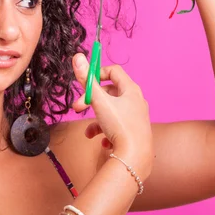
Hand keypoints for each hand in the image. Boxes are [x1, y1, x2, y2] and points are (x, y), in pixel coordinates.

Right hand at [71, 53, 152, 176]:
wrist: (135, 157)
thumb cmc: (120, 126)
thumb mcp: (99, 101)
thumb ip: (87, 80)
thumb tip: (78, 56)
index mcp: (131, 90)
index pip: (114, 71)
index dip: (97, 73)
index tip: (85, 82)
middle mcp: (136, 101)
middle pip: (110, 93)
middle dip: (91, 100)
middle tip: (78, 108)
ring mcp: (136, 118)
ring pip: (111, 112)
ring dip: (96, 120)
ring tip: (89, 132)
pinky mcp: (134, 133)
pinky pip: (117, 127)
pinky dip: (106, 132)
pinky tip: (103, 142)